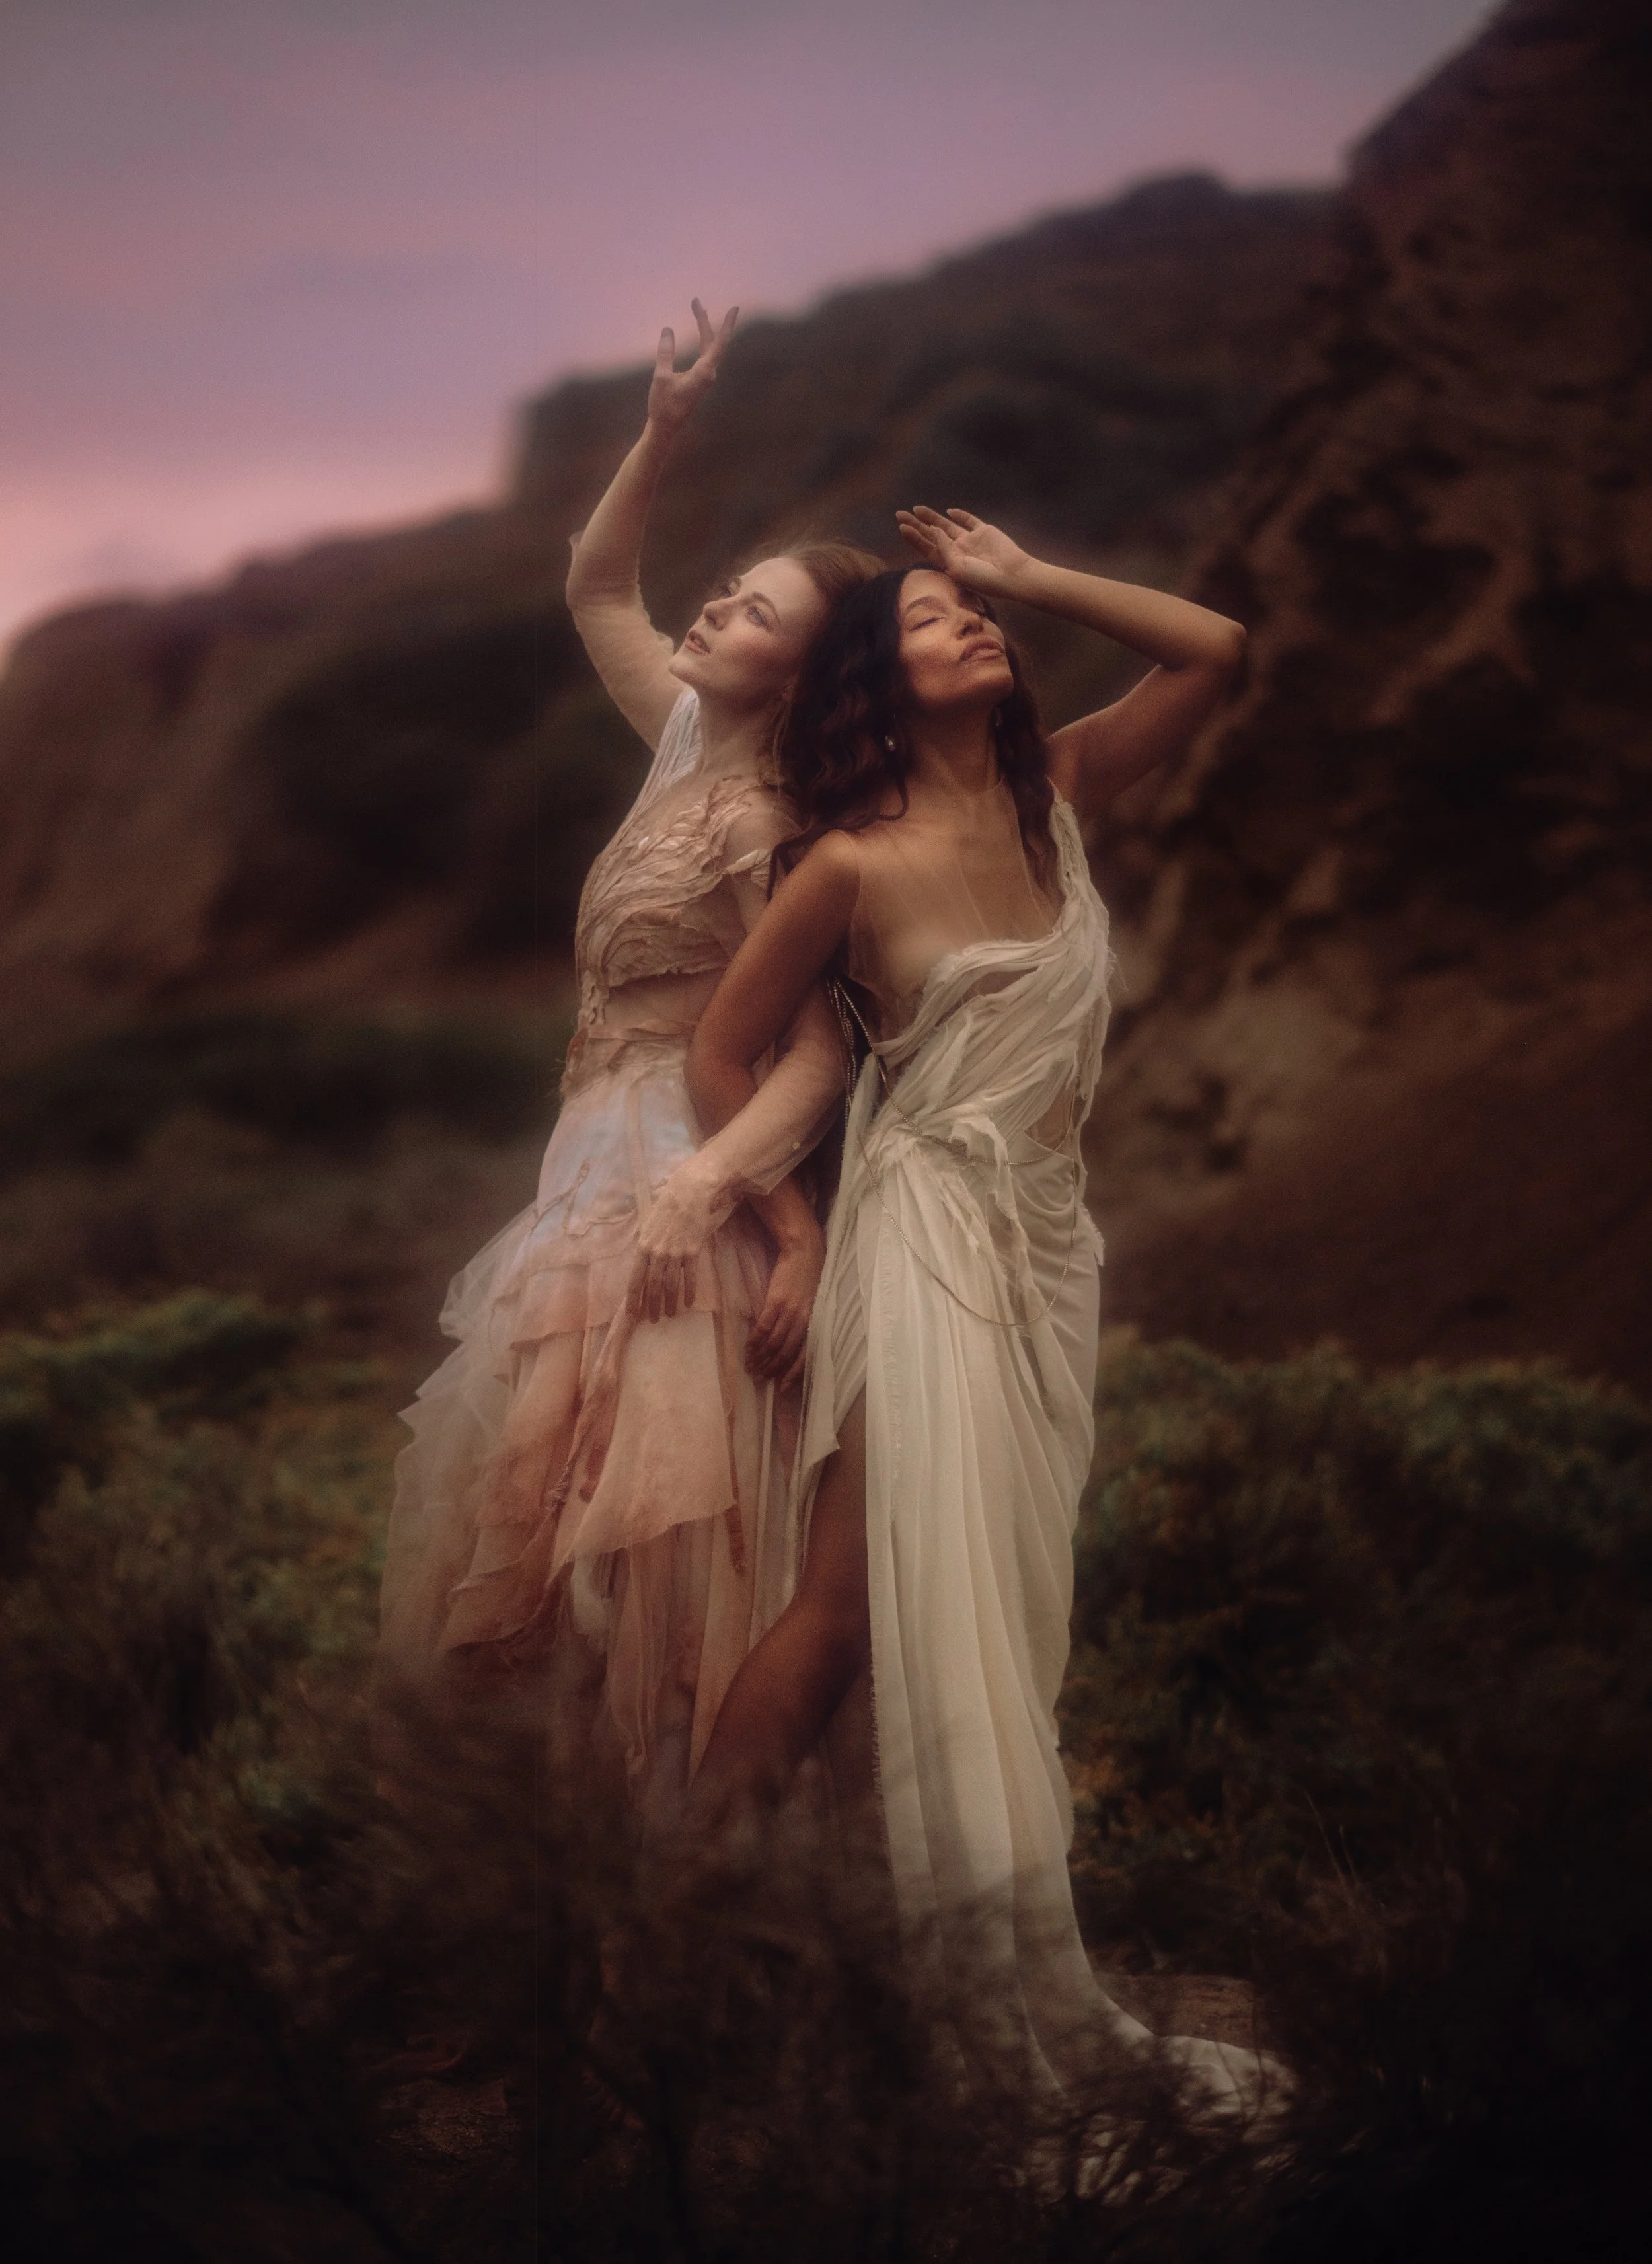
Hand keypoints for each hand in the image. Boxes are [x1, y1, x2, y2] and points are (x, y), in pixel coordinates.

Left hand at [627, 1155, 727, 1324]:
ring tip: (669, 1315)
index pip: (635, 1280)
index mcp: (642, 1247)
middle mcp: (657, 1253)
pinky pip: (690, 1277)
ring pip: (670, 1286)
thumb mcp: (648, 1226)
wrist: (688, 1193)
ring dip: (669, 1303)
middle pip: (652, 1287)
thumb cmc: (666, 1207)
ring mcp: (675, 1253)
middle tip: (653, 1320)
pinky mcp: (692, 1251)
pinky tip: (688, 1303)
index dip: (633, 1300)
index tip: (632, 1315)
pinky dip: (689, 1292)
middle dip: (651, 1306)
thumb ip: (645, 1248)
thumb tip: (642, 1268)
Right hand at [647, 300, 737, 437]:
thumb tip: (668, 330)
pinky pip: (704, 354)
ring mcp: (704, 378)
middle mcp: (708, 374)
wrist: (665, 429)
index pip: (719, 343)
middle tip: (695, 301)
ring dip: (703, 329)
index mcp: (704, 373)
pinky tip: (699, 334)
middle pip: (712, 341)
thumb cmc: (663, 406)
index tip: (734, 308)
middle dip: (704, 320)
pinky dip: (701, 340)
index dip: (727, 324)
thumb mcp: (661, 376)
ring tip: (696, 310)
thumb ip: (665, 352)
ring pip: (708, 348)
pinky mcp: (699, 381)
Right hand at [745, 1222, 824, 1386]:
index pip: (804, 1355)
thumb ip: (803, 1321)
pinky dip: (754, 1341)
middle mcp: (803, 1321)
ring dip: (760, 1358)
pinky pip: (763, 1327)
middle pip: (785, 1353)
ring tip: (750, 1366)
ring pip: (773, 1343)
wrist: (804, 1250)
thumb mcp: (811, 1303)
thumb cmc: (809, 1276)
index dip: (792, 1373)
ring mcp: (789, 1312)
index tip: (781, 1387)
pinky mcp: (776, 1302)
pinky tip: (747, 1349)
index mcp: (814, 1322)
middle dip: (771, 1368)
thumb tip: (789, 1340)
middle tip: (758, 1378)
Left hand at [895, 505, 1031, 599]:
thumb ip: (943, 548)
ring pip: (947, 526)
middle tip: (900, 514)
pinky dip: (960, 515)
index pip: (927, 549)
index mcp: (949, 564)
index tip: (902, 527)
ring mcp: (971, 541)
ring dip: (932, 518)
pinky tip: (948, 511)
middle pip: (933, 536)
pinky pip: (969, 521)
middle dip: (917, 525)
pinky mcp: (984, 531)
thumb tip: (932, 530)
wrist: (1011, 573)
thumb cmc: (983, 578)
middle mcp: (958, 552)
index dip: (914, 538)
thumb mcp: (956, 567)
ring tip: (916, 509)